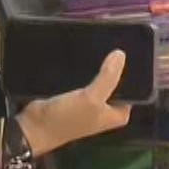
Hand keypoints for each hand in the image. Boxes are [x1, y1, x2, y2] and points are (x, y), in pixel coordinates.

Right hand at [16, 51, 133, 156]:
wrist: (34, 127)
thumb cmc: (67, 118)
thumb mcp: (92, 98)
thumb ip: (108, 77)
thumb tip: (121, 54)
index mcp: (118, 114)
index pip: (134, 88)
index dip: (133, 71)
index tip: (131, 48)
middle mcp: (107, 109)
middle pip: (117, 82)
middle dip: (115, 66)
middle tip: (115, 40)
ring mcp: (91, 102)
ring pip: (100, 79)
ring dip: (99, 65)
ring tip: (101, 42)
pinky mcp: (75, 96)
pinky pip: (85, 78)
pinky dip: (85, 69)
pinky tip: (85, 53)